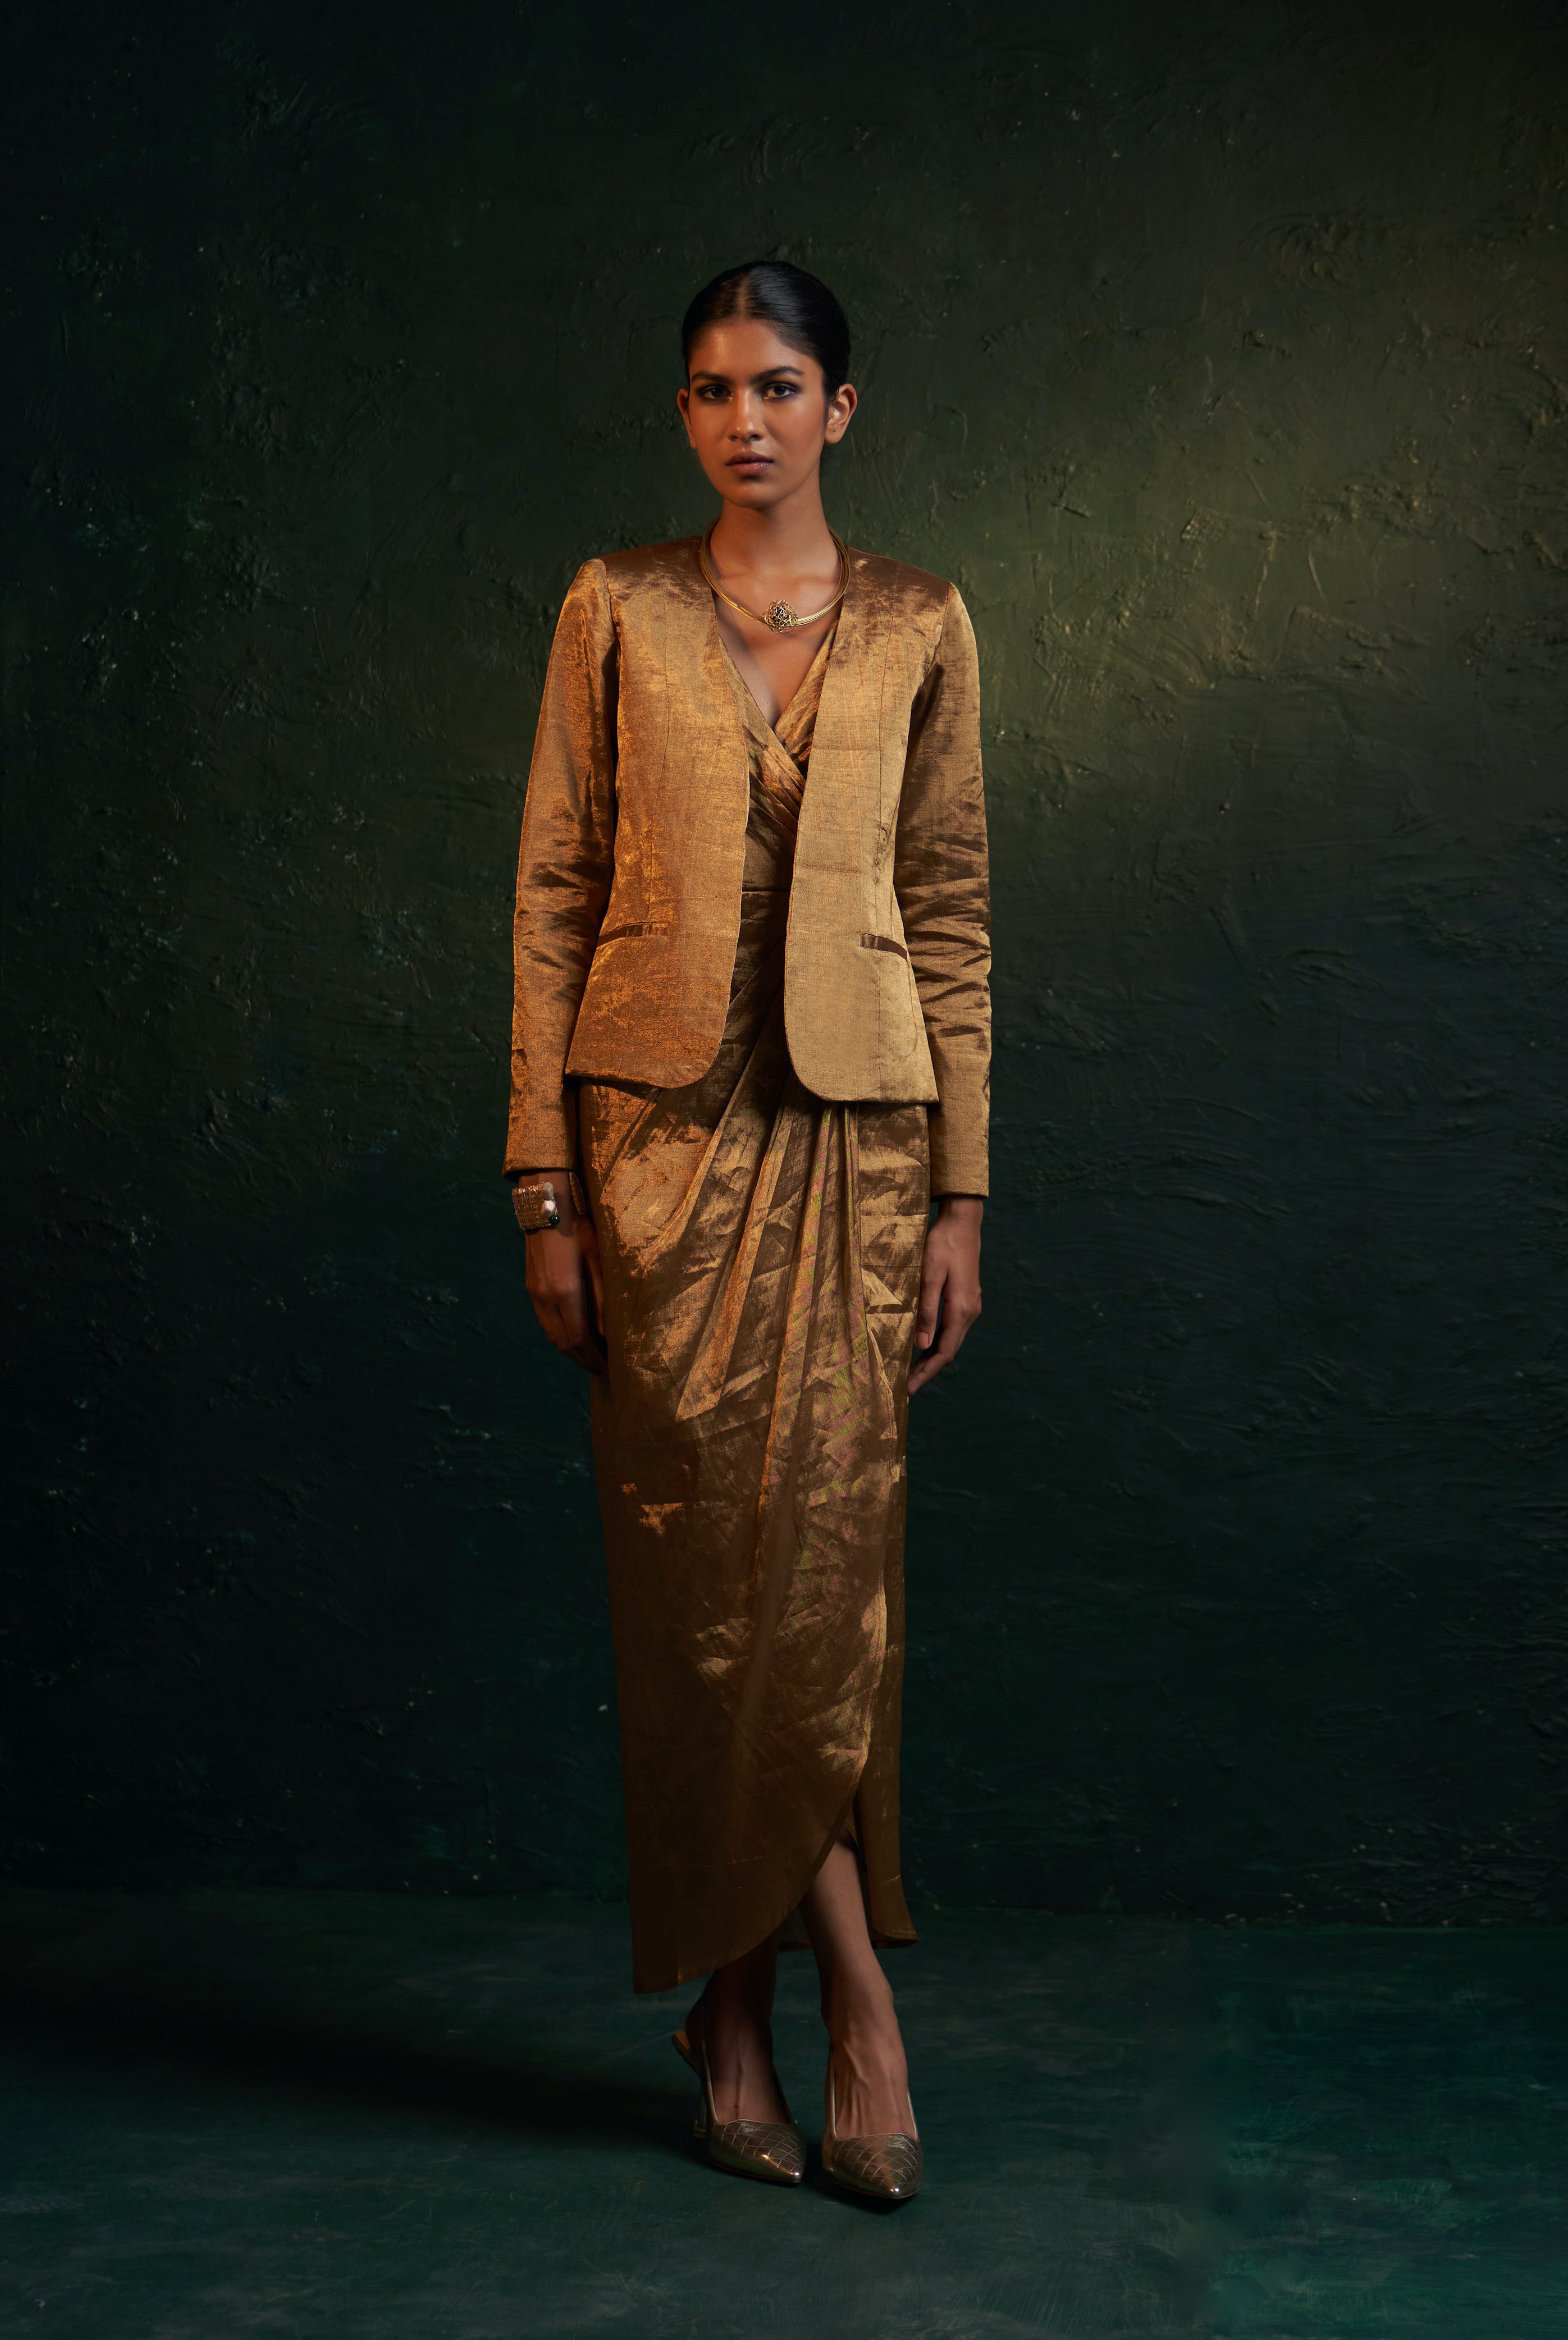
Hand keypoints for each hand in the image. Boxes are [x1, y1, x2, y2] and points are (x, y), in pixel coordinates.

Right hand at [516, 1171, 606, 1373]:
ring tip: (591, 1355)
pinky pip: (545, 1322)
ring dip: (571, 1350)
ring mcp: (535, 1294)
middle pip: (563, 1343)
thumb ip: (603, 1299)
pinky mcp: (531, 1287)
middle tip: (603, 1369)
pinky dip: (560, 1335)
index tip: (609, 1369)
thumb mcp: (598, 1260)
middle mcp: (545, 1298)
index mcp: (565, 1293)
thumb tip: (607, 1333)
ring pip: (551, 1335)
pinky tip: (574, 1333)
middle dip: (583, 1360)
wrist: (546, 1207)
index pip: (580, 1339)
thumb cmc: (579, 1228)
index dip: (594, 1358)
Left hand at [909, 1195, 982, 1393]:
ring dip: (933, 1358)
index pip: (943, 1353)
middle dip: (928, 1371)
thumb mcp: (929, 1276)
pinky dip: (939, 1343)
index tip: (908, 1389)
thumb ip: (926, 1311)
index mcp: (961, 1309)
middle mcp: (970, 1312)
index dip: (926, 1373)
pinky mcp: (967, 1299)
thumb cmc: (942, 1245)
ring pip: (952, 1341)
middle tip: (906, 1387)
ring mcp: (971, 1306)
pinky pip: (953, 1330)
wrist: (963, 1222)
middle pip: (949, 1351)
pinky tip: (926, 1346)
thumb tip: (922, 1346)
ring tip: (912, 1372)